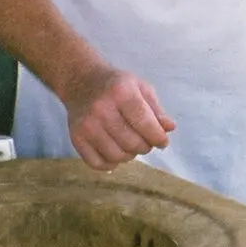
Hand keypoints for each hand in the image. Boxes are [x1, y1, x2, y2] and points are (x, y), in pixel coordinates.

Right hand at [61, 65, 175, 170]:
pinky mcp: (76, 138)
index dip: (158, 137)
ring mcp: (86, 125)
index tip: (163, 141)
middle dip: (145, 146)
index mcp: (121, 92)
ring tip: (132, 145)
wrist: (81, 82)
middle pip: (131, 142)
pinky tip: (116, 152)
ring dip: (130, 155)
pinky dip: (111, 164)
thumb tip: (170, 128)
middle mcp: (101, 109)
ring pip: (116, 155)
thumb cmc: (117, 85)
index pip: (144, 122)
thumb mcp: (141, 88)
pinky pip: (97, 163)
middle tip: (147, 142)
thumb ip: (156, 110)